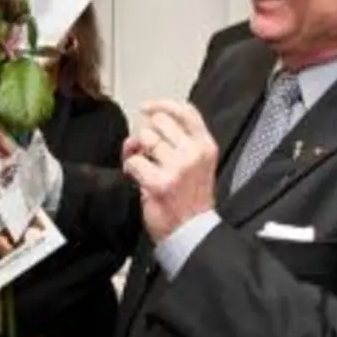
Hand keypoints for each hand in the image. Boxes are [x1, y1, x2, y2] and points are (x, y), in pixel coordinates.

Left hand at [123, 100, 218, 242]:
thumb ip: (180, 140)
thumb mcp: (197, 163)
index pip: (186, 111)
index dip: (162, 104)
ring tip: (143, 166)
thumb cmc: (190, 200)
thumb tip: (148, 121)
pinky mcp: (159, 182)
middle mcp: (194, 153)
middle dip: (146, 133)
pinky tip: (136, 178)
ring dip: (136, 151)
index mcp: (206, 146)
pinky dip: (129, 168)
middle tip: (146, 151)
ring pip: (144, 139)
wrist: (191, 232)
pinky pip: (133, 161)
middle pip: (159, 121)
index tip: (148, 107)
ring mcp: (178, 167)